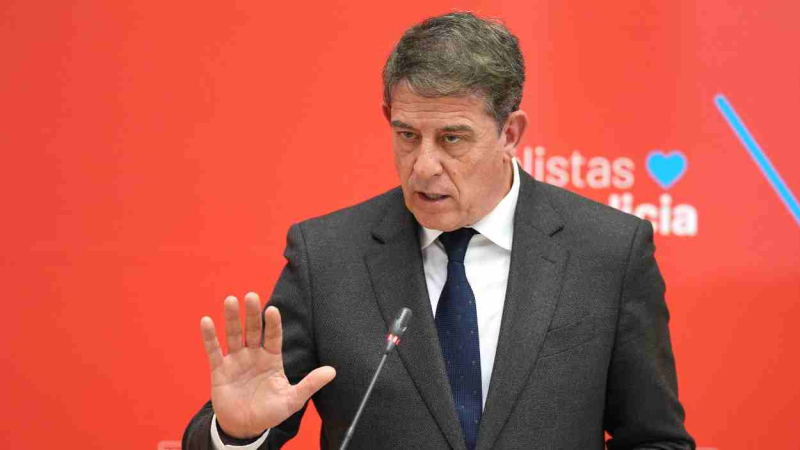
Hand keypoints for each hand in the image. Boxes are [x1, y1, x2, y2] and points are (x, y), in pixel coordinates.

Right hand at [200, 293, 335, 438]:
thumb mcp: (293, 399)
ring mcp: (236, 361)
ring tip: (231, 300)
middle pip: (253, 330)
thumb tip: (332, 371)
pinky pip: (214, 351)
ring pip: (233, 335)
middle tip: (251, 296)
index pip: (273, 337)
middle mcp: (254, 355)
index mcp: (272, 359)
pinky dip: (209, 337)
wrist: (245, 427)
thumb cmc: (270, 412)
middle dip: (252, 314)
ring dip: (231, 318)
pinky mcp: (220, 370)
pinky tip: (207, 321)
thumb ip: (310, 384)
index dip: (273, 324)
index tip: (272, 310)